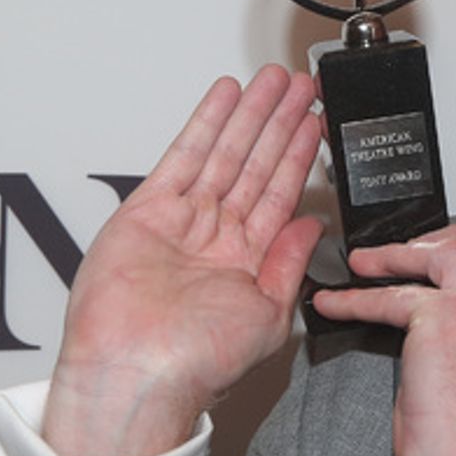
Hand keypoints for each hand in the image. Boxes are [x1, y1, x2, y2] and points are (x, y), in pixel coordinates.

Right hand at [43, 66, 323, 455]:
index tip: (315, 122)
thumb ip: (289, 263)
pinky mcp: (147, 211)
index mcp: (247, 261)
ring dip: (251, 114)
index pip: (280, 192)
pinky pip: (183, 156)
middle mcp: (216, 237)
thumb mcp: (269, 314)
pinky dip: (206, 124)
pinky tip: (225, 97)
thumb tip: (311, 225)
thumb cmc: (199, 365)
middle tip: (301, 85)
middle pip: (256, 163)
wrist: (139, 376)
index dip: (299, 154)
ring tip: (273, 79)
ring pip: (226, 152)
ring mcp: (183, 221)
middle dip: (280, 122)